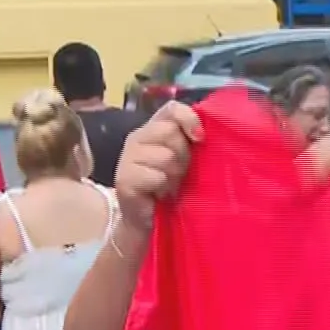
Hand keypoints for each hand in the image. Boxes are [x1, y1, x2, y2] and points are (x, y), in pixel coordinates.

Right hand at [114, 102, 201, 232]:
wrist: (149, 220)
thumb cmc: (172, 187)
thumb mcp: (186, 160)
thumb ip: (192, 141)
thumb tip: (204, 132)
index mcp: (155, 129)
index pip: (172, 109)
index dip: (188, 119)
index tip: (200, 138)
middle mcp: (138, 138)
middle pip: (169, 131)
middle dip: (183, 154)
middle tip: (180, 172)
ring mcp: (127, 157)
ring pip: (164, 155)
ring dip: (174, 174)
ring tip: (170, 185)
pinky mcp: (124, 179)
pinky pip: (155, 176)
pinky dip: (162, 187)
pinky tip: (158, 194)